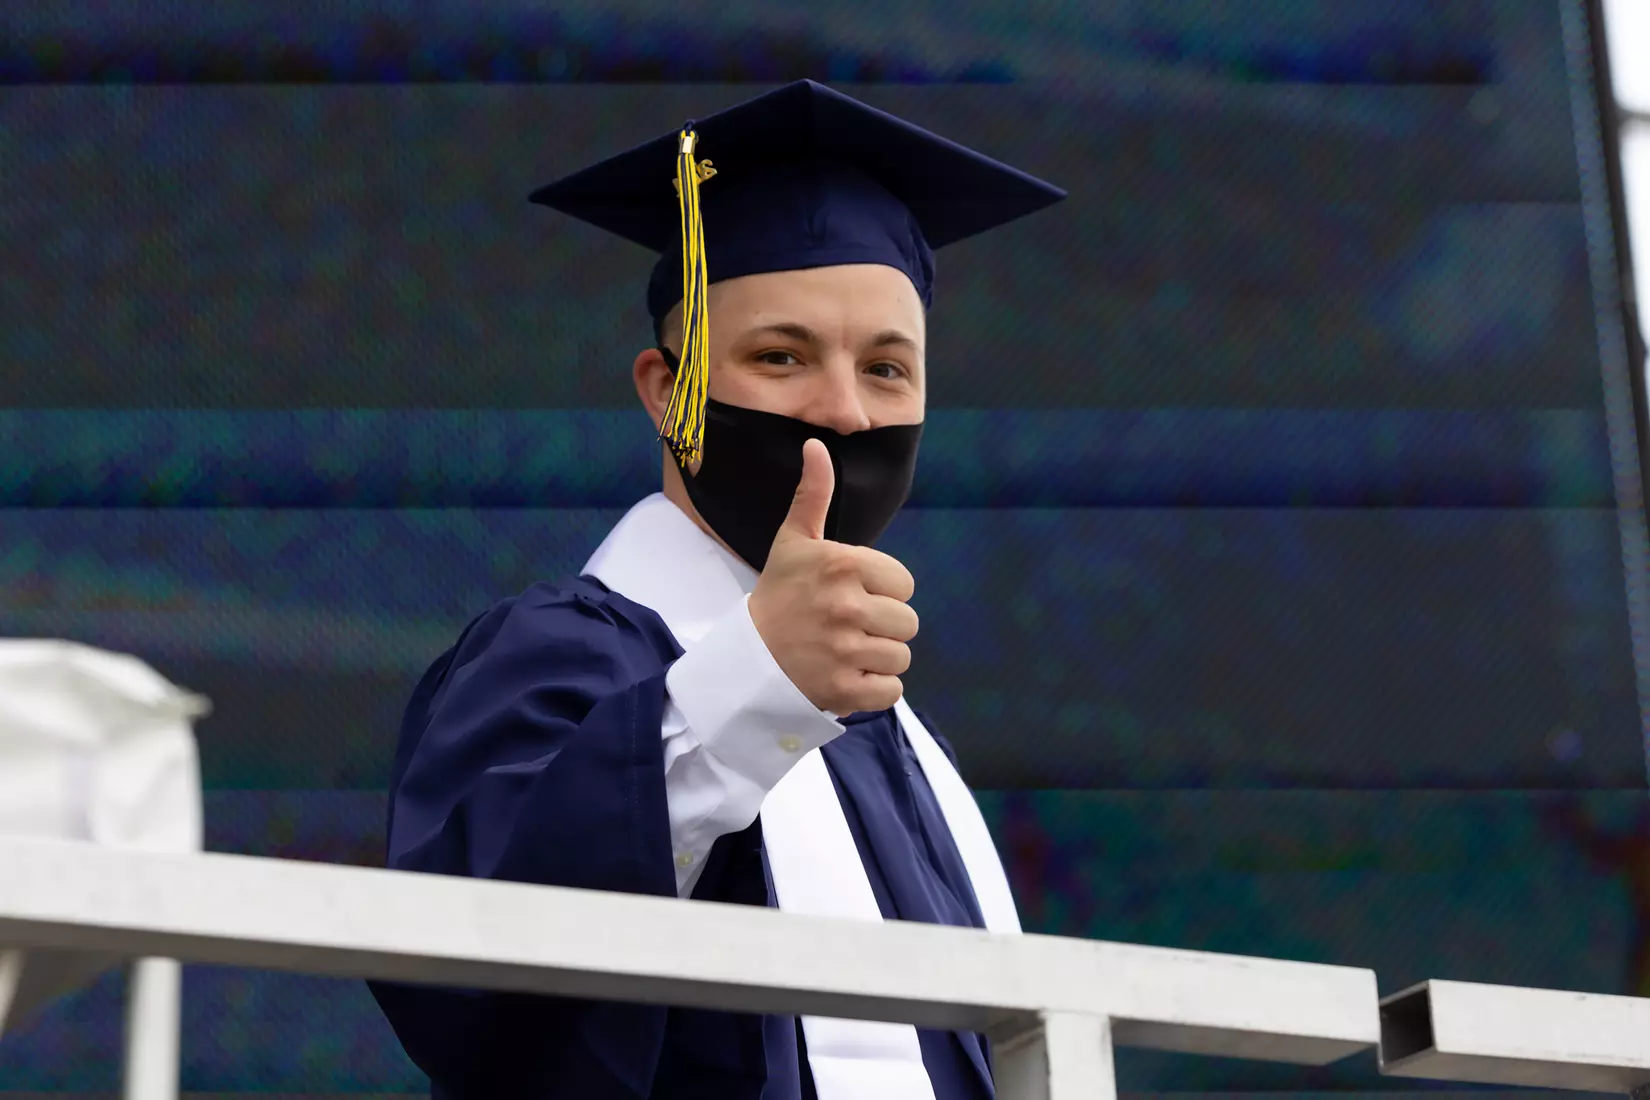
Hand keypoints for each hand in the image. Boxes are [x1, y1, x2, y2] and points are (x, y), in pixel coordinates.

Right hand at [748, 439, 918, 714]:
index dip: (882, 591)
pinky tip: (847, 676)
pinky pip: (891, 691)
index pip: (904, 583)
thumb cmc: (778, 595)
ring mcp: (845, 651)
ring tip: (845, 652)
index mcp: (843, 565)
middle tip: (847, 627)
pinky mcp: (844, 690)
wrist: (745, 658)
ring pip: (901, 657)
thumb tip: (816, 445)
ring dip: (878, 659)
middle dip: (882, 627)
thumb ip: (813, 495)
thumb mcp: (793, 542)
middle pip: (908, 623)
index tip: (850, 596)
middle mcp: (847, 606)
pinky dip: (873, 689)